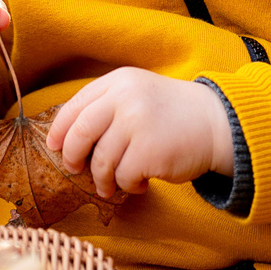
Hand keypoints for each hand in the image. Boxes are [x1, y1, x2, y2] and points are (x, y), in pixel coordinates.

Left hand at [47, 68, 233, 199]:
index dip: (59, 130)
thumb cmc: (172, 114)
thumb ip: (106, 107)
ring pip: (100, 161)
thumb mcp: (137, 94)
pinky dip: (127, 186)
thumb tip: (66, 138)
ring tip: (112, 185)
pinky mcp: (149, 151)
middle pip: (80, 133)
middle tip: (75, 170)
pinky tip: (140, 184)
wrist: (216, 123)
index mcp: (118, 82)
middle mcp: (125, 98)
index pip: (75, 106)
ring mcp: (137, 124)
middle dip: (72, 156)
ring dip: (103, 179)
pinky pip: (123, 177)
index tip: (54, 147)